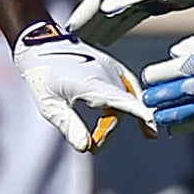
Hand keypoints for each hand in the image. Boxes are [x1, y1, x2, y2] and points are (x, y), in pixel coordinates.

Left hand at [12, 22, 154, 151]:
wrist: (39, 45)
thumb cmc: (41, 76)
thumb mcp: (50, 106)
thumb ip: (69, 126)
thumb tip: (85, 148)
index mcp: (90, 83)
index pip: (121, 101)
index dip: (139, 113)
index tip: (153, 126)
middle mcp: (105, 73)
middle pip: (120, 107)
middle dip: (109, 130)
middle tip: (93, 147)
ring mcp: (110, 67)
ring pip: (126, 97)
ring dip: (120, 117)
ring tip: (115, 138)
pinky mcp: (111, 65)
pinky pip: (128, 85)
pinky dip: (131, 101)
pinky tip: (138, 115)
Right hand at [66, 0, 193, 45]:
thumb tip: (105, 7)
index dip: (84, 12)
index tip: (70, 27)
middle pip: (104, 5)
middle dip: (88, 21)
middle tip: (72, 38)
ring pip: (116, 13)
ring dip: (101, 27)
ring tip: (87, 42)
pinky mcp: (156, 1)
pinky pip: (130, 17)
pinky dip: (118, 27)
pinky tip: (111, 38)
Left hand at [140, 20, 193, 134]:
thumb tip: (173, 56)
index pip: (187, 66)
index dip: (164, 74)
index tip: (147, 77)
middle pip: (190, 89)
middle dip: (164, 96)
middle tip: (146, 99)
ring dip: (174, 114)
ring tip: (156, 117)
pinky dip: (191, 124)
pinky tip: (174, 128)